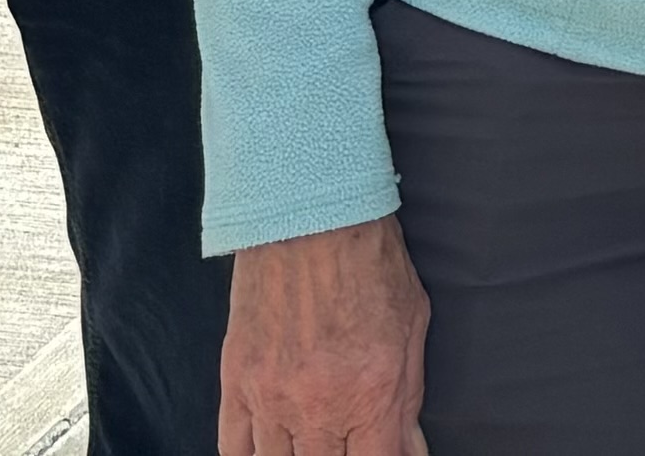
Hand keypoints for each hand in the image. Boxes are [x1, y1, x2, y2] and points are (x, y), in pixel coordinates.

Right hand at [220, 216, 427, 455]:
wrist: (308, 212)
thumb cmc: (370, 260)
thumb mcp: (412, 323)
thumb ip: (409, 398)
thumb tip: (411, 449)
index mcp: (370, 393)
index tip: (379, 452)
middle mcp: (317, 406)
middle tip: (345, 437)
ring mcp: (270, 397)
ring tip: (312, 440)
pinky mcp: (236, 381)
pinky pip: (232, 448)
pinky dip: (251, 455)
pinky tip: (271, 446)